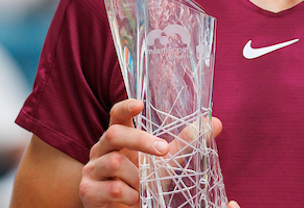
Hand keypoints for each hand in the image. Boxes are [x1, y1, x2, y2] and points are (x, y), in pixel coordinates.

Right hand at [79, 99, 228, 207]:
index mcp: (118, 137)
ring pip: (114, 163)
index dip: (125, 107)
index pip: (116, 115)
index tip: (140, 104)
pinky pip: (112, 189)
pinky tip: (135, 199)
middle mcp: (100, 149)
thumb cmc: (144, 181)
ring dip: (138, 177)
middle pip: (114, 134)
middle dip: (141, 141)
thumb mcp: (165, 161)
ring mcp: (90, 170)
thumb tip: (216, 122)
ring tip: (145, 187)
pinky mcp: (87, 191)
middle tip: (163, 150)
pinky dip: (130, 195)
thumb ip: (186, 142)